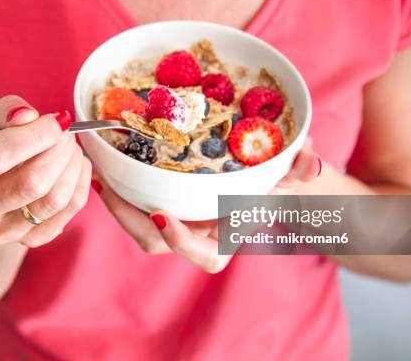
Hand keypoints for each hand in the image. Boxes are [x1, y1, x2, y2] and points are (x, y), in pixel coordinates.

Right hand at [0, 95, 91, 247]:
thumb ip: (8, 112)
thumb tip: (28, 116)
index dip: (34, 137)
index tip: (57, 121)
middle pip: (29, 184)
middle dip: (59, 152)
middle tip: (68, 134)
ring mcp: (0, 232)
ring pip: (52, 200)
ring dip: (72, 167)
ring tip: (73, 149)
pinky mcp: (29, 241)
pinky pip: (68, 212)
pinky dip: (80, 184)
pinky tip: (77, 167)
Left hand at [93, 139, 320, 272]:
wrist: (259, 181)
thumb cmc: (274, 183)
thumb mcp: (289, 176)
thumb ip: (301, 169)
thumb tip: (311, 156)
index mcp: (224, 240)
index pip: (202, 255)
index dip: (180, 240)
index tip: (162, 213)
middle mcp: (195, 237)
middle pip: (155, 242)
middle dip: (128, 218)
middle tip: (109, 189)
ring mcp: (176, 223)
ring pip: (138, 226)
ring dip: (117, 204)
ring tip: (99, 175)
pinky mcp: (162, 207)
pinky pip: (136, 207)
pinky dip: (120, 191)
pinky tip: (105, 167)